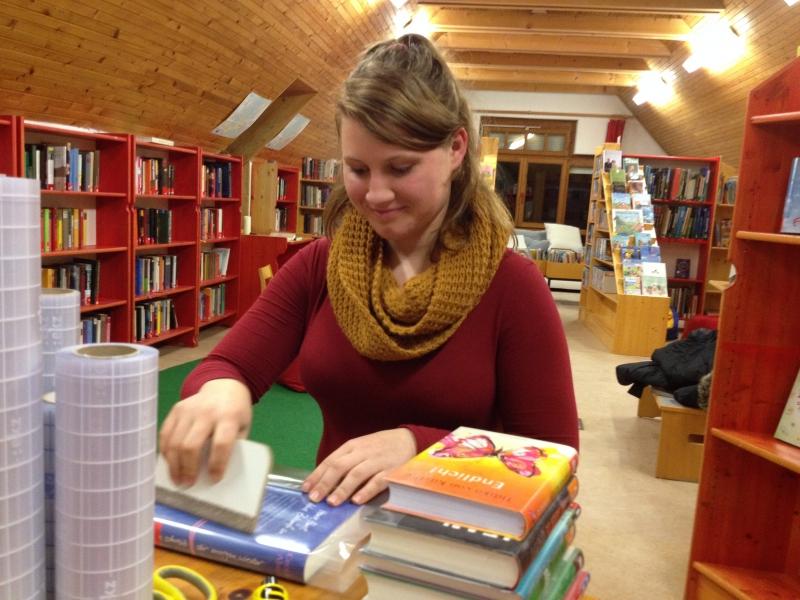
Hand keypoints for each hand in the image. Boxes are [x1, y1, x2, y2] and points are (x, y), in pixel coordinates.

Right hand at [159, 378, 252, 486]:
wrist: (224, 386)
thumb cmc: (236, 412)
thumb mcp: (243, 427)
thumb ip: (233, 446)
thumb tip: (215, 473)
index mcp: (229, 417)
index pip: (221, 444)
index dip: (217, 464)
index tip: (214, 479)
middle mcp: (207, 412)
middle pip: (191, 445)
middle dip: (188, 469)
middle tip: (188, 484)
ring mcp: (189, 409)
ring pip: (175, 442)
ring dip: (174, 465)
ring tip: (177, 480)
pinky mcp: (176, 409)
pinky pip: (165, 434)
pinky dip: (166, 452)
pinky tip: (170, 464)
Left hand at [302, 428, 416, 505]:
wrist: (408, 439)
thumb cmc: (379, 447)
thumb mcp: (360, 449)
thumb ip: (344, 462)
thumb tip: (324, 482)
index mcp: (352, 446)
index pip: (330, 461)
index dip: (317, 475)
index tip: (305, 489)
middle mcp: (362, 452)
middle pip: (340, 467)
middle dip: (325, 483)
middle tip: (315, 499)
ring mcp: (377, 461)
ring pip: (357, 474)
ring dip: (343, 489)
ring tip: (332, 502)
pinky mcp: (391, 470)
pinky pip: (378, 481)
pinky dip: (367, 491)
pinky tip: (357, 501)